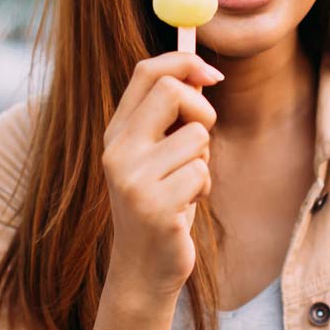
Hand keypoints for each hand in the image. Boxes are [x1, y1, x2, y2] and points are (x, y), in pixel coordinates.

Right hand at [102, 52, 222, 303]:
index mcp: (116, 132)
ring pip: (197, 136)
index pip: (146, 72)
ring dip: (204, 160)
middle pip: (171, 91)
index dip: (184, 61)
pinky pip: (201, 172)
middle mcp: (117, 150)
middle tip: (202, 139)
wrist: (143, 268)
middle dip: (202, 109)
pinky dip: (203, 187)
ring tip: (186, 185)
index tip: (213, 74)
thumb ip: (170, 117)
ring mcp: (132, 178)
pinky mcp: (154, 205)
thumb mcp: (157, 154)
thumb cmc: (161, 203)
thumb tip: (202, 71)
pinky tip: (186, 206)